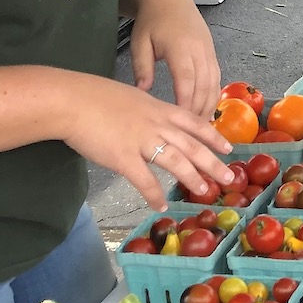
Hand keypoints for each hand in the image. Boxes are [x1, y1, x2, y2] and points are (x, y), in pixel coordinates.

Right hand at [64, 80, 233, 211]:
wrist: (72, 100)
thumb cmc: (97, 97)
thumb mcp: (133, 98)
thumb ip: (148, 112)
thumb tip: (156, 123)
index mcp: (160, 109)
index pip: (195, 123)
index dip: (213, 137)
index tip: (228, 148)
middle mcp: (157, 124)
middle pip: (192, 145)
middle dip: (213, 162)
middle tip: (229, 178)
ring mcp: (141, 140)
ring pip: (175, 161)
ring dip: (192, 177)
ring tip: (205, 191)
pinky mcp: (123, 157)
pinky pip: (144, 180)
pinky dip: (154, 194)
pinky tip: (160, 204)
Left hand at [129, 0, 221, 117]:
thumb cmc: (152, 20)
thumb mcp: (140, 42)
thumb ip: (142, 68)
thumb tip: (143, 93)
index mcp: (180, 48)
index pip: (187, 80)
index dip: (186, 103)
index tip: (181, 122)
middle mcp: (199, 51)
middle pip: (204, 86)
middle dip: (199, 110)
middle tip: (191, 133)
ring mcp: (209, 51)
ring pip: (214, 83)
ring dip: (208, 105)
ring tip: (201, 128)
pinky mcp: (212, 53)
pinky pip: (216, 78)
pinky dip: (213, 95)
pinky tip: (206, 110)